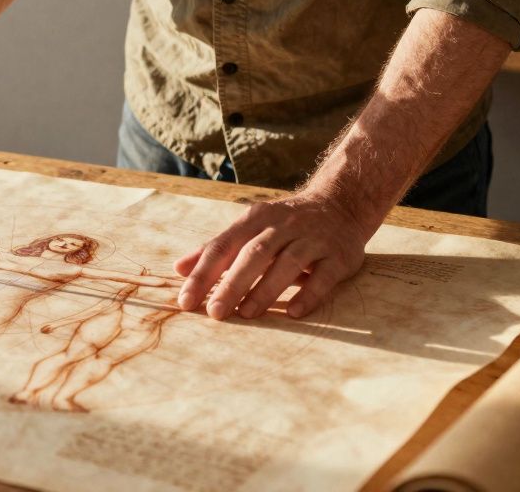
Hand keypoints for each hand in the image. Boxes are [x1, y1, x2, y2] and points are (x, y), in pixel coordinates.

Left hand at [173, 192, 378, 319]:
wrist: (341, 204)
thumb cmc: (284, 224)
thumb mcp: (249, 228)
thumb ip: (216, 248)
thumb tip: (179, 268)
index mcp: (255, 218)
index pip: (223, 246)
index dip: (203, 273)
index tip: (186, 301)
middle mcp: (283, 225)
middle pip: (254, 254)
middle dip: (232, 284)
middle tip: (214, 313)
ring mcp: (313, 239)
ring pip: (288, 263)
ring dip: (266, 289)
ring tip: (246, 314)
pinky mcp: (339, 256)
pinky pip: (324, 276)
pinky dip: (309, 294)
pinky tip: (294, 312)